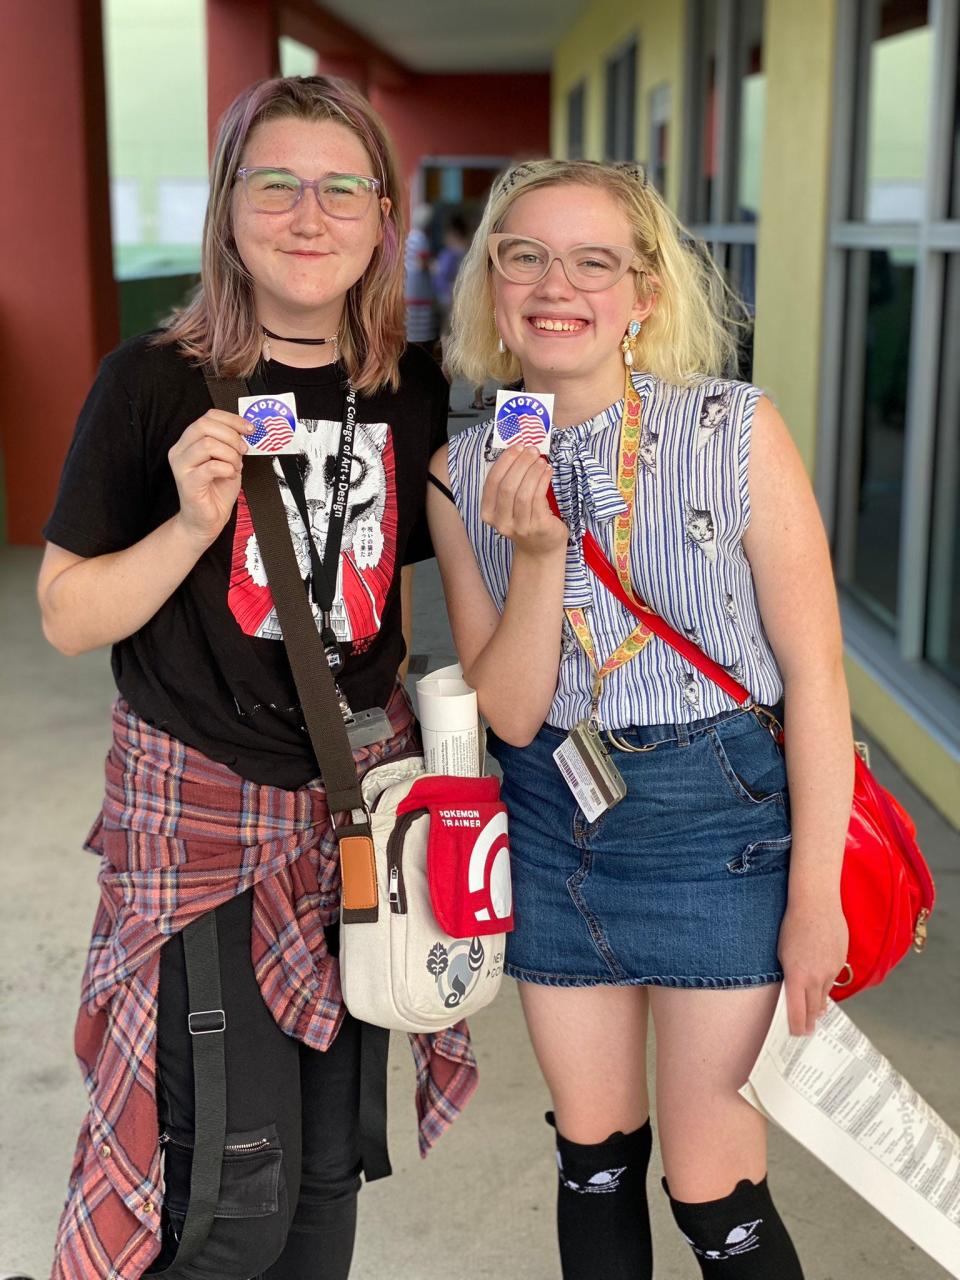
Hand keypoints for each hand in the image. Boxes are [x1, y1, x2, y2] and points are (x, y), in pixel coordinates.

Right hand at [168, 410, 252, 546]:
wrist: (206, 520)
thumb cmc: (216, 491)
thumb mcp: (228, 460)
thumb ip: (231, 443)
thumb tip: (246, 430)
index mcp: (189, 441)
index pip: (208, 416)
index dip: (232, 419)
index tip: (249, 429)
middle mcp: (180, 450)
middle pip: (204, 425)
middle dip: (232, 436)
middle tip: (243, 450)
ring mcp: (181, 466)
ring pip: (208, 444)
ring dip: (230, 454)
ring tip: (235, 466)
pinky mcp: (188, 482)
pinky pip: (211, 466)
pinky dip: (227, 469)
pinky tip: (229, 475)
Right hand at [480, 445, 566, 557]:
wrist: (540, 548)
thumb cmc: (526, 520)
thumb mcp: (510, 504)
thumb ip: (510, 482)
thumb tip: (520, 452)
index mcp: (488, 512)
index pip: (492, 482)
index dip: (504, 462)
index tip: (516, 447)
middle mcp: (500, 522)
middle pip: (507, 486)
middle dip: (520, 464)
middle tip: (531, 450)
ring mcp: (519, 526)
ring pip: (523, 493)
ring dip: (533, 471)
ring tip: (541, 460)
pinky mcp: (537, 527)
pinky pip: (538, 499)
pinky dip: (542, 481)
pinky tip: (547, 472)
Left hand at [778, 894, 848, 1035]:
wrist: (816, 904)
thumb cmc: (792, 924)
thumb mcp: (782, 953)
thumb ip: (790, 975)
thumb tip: (794, 990)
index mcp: (797, 977)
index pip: (798, 1012)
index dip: (797, 1027)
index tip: (796, 1034)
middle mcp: (816, 978)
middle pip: (813, 1009)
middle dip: (809, 1021)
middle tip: (806, 1030)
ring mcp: (830, 970)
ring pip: (825, 995)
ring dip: (818, 1003)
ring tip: (814, 1012)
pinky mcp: (841, 961)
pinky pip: (833, 980)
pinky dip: (826, 985)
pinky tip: (821, 985)